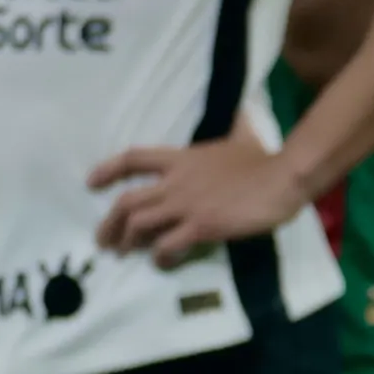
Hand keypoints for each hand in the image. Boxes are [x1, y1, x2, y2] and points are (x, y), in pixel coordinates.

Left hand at [87, 131, 308, 266]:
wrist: (282, 178)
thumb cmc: (263, 159)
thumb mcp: (243, 136)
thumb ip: (236, 125)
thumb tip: (244, 110)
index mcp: (182, 158)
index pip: (134, 158)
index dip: (108, 170)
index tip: (91, 182)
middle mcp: (176, 181)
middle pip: (127, 201)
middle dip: (109, 223)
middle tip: (103, 240)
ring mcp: (186, 205)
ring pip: (139, 224)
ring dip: (127, 242)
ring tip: (124, 254)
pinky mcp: (201, 226)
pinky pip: (167, 246)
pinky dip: (159, 257)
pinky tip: (162, 262)